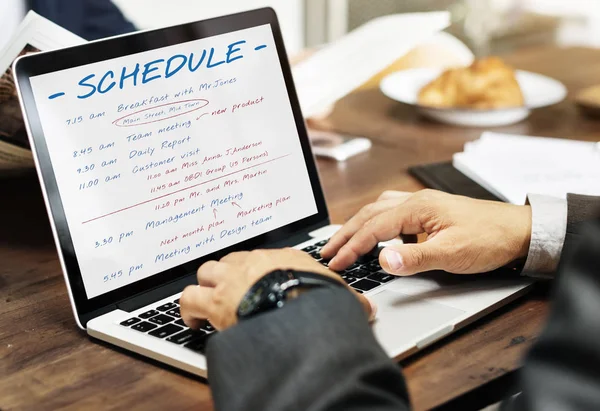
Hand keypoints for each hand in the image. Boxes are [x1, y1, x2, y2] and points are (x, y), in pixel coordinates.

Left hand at [180, 248, 374, 330]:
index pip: (263, 257)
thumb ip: (350, 299)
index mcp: (283, 258)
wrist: (300, 312)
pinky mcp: (215, 301)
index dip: (256, 271)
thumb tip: (367, 308)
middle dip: (228, 274)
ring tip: (207, 302)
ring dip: (205, 286)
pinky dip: (188, 308)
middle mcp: (254, 263)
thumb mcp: (340, 297)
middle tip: (230, 291)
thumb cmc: (320, 301)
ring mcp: (232, 280)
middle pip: (231, 260)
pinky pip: (189, 298)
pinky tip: (193, 321)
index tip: (256, 281)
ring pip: (206, 271)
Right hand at [321, 189, 531, 275]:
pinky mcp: (429, 212)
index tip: (335, 263)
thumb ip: (414, 257)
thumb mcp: (452, 253)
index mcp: (417, 208)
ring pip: (379, 210)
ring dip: (358, 225)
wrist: (520, 230)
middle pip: (369, 214)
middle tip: (327, 251)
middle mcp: (416, 201)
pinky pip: (393, 212)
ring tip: (343, 241)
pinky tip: (378, 233)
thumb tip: (382, 260)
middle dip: (345, 234)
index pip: (373, 228)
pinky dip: (377, 222)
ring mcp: (423, 205)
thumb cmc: (490, 238)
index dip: (351, 247)